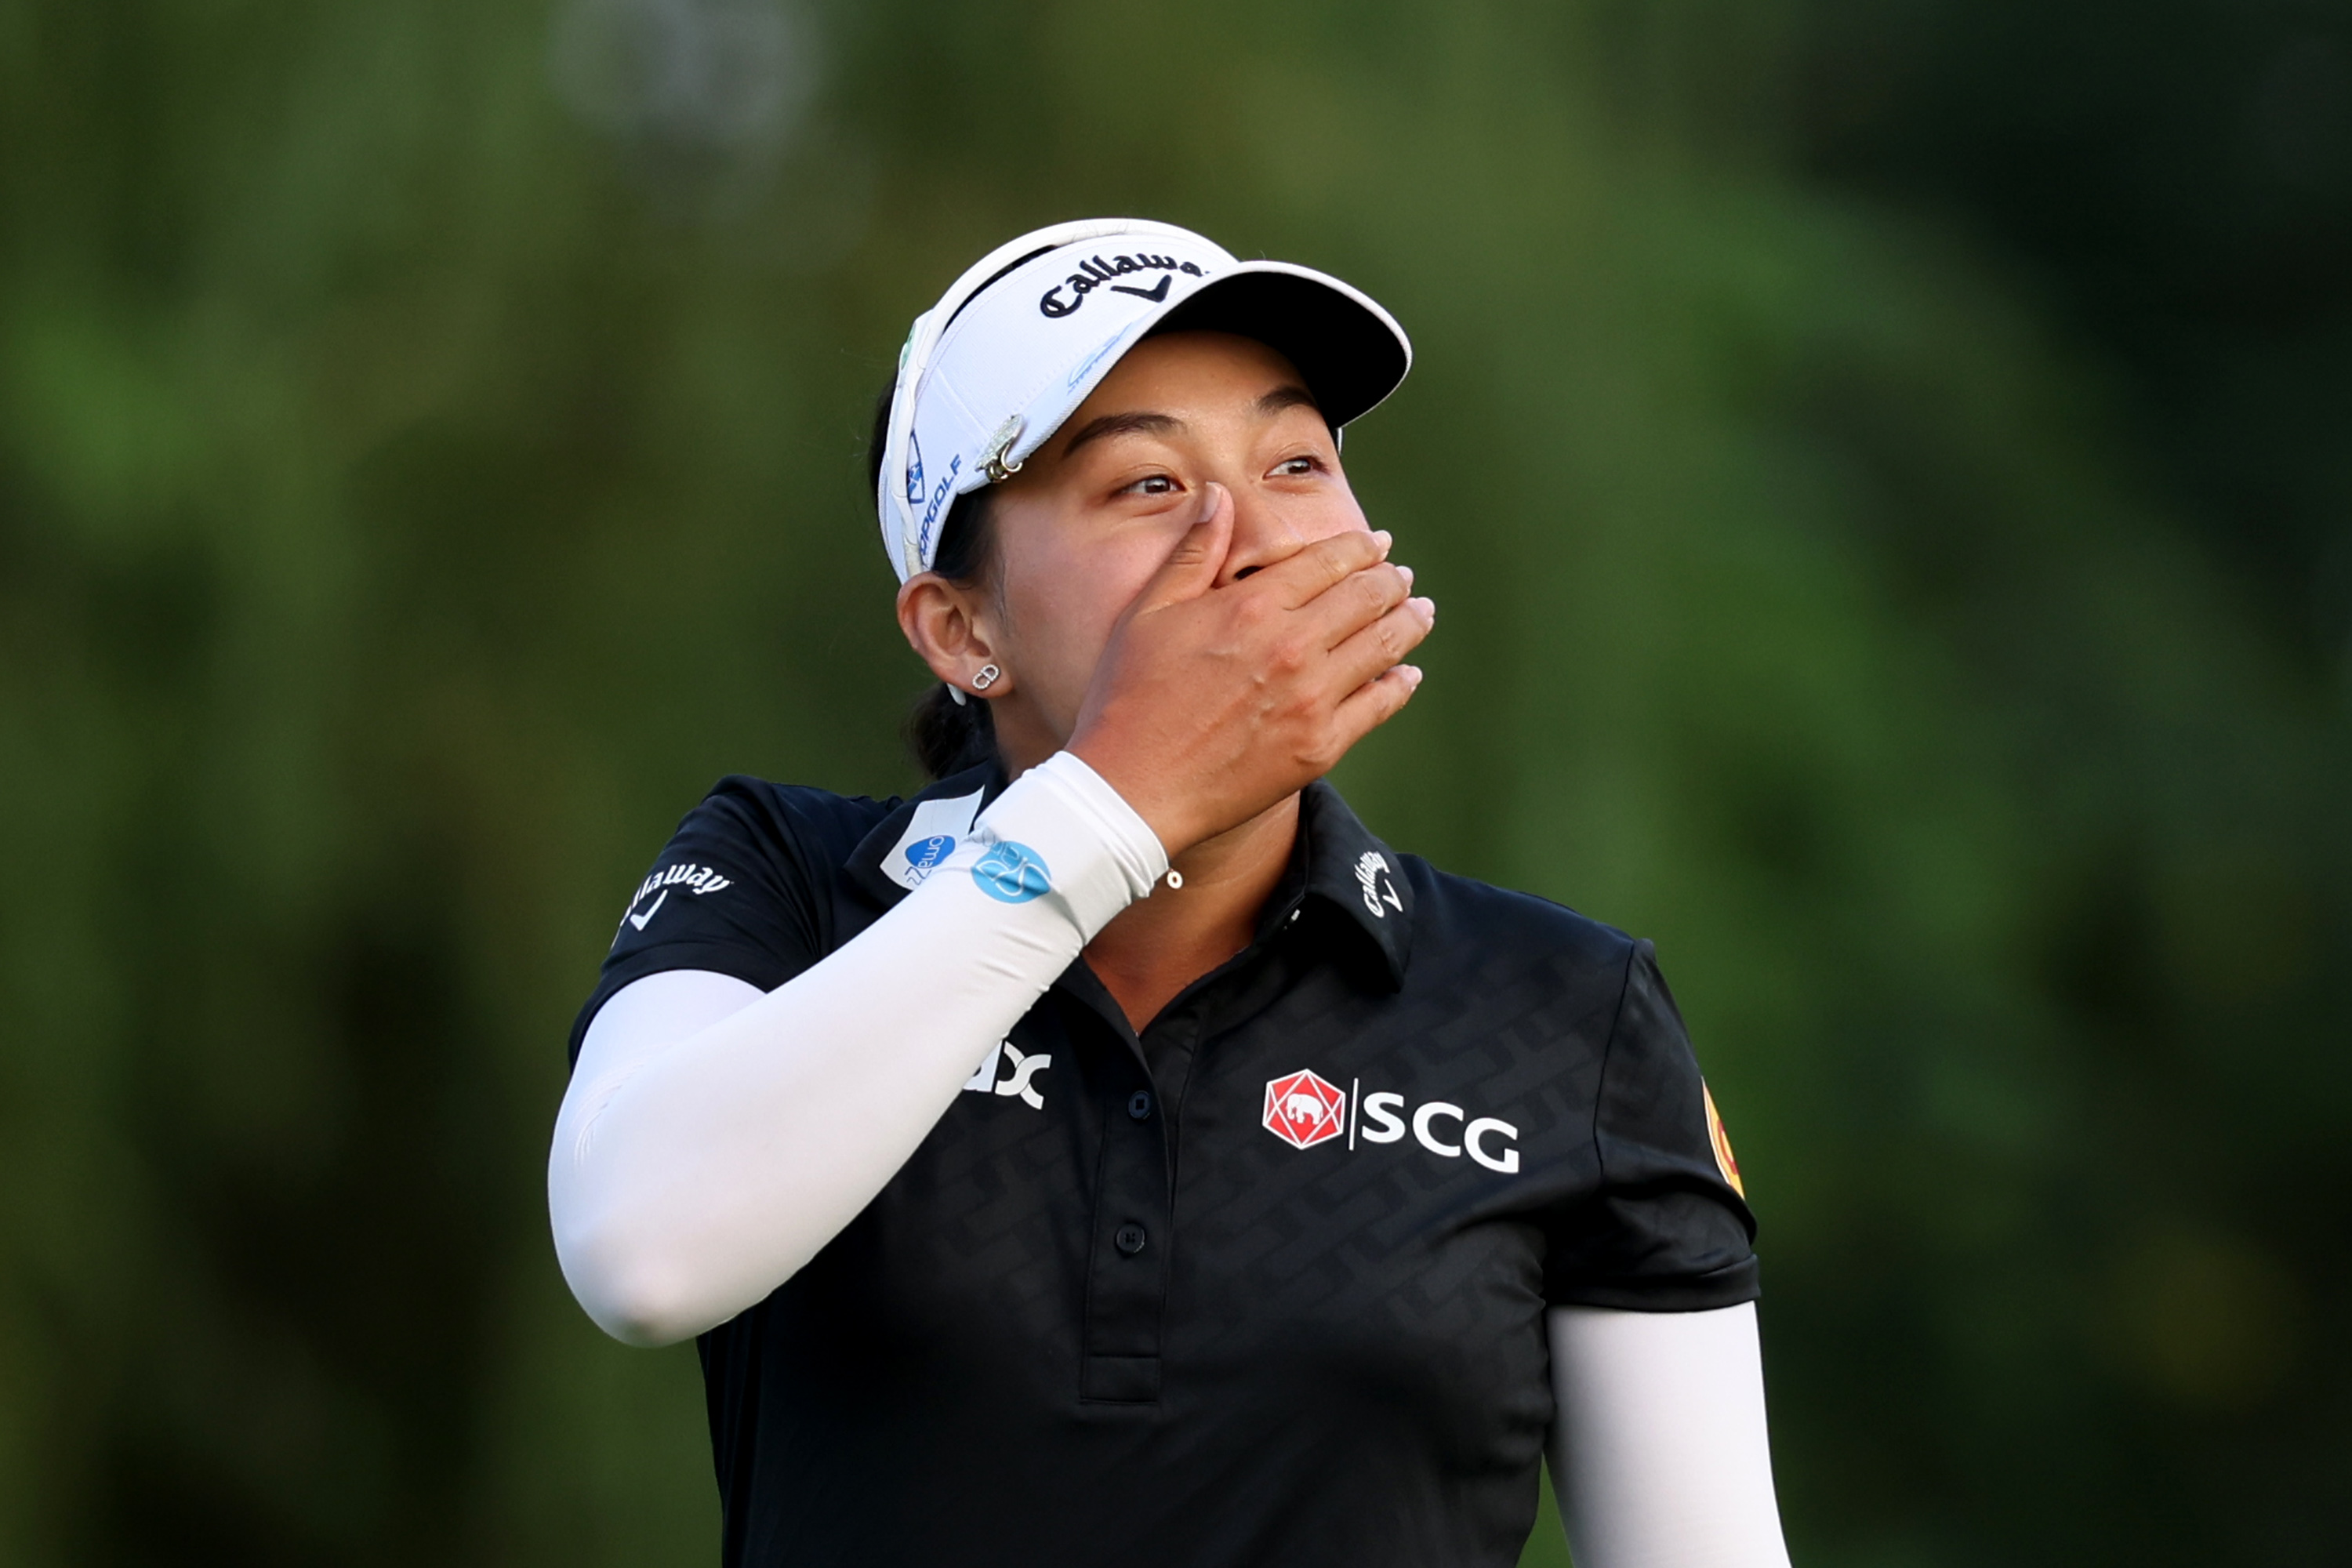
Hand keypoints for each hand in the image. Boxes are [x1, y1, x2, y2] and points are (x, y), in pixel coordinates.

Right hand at [1066, 483, 1434, 857]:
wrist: (1132, 786)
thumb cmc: (1130, 697)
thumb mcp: (1150, 611)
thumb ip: (1194, 551)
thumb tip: (1218, 496)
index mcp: (1254, 605)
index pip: (1330, 561)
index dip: (1362, 548)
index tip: (1378, 544)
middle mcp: (1294, 646)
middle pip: (1367, 598)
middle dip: (1391, 581)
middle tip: (1402, 578)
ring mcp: (1313, 698)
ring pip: (1384, 647)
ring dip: (1409, 623)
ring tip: (1421, 613)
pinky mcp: (1321, 745)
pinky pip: (1379, 706)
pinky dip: (1400, 685)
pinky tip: (1407, 674)